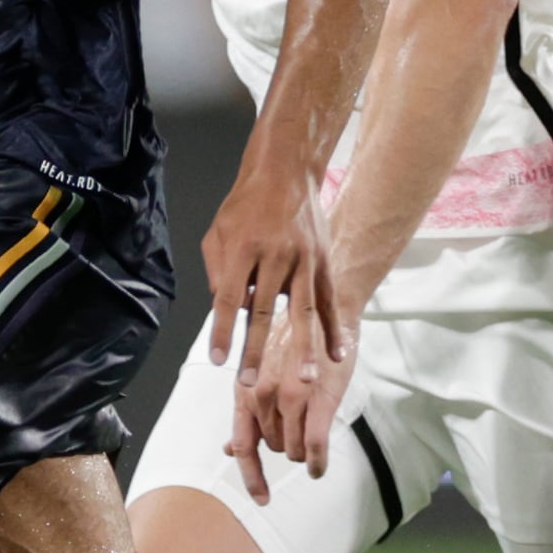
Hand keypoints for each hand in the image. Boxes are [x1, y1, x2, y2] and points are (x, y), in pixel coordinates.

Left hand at [203, 158, 342, 418]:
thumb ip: (217, 271)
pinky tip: (335, 355)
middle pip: (263, 312)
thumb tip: (226, 308)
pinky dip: (332, 330)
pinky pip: (327, 301)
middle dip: (255, 350)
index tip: (218, 358)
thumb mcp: (217, 231)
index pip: (228, 298)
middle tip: (249, 382)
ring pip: (301, 312)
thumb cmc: (244, 204)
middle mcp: (274, 256)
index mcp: (243, 249)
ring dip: (301, 348)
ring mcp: (303, 259)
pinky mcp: (323, 261)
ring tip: (301, 379)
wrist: (284, 171)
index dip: (223, 330)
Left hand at [232, 313, 352, 503]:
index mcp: (244, 390)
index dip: (251, 477)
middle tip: (301, 422)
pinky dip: (317, 462)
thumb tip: (228, 449)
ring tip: (314, 423)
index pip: (243, 445)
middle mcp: (260, 395)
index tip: (261, 499)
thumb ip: (245, 413)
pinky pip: (315, 445)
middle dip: (287, 444)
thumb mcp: (259, 374)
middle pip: (274, 448)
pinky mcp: (316, 399)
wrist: (326, 311)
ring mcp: (288, 398)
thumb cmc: (293, 343)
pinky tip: (319, 469)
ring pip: (294, 449)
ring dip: (303, 449)